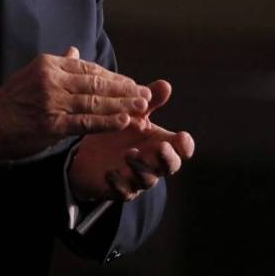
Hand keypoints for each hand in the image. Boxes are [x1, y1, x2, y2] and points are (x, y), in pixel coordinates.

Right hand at [0, 47, 152, 160]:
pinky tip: (124, 121)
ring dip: (122, 104)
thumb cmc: (10, 102)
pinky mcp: (52, 124)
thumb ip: (58, 65)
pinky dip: (107, 121)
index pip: (88, 68)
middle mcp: (51, 79)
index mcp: (48, 64)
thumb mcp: (32, 75)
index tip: (131, 83)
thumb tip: (75, 50)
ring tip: (143, 106)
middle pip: (96, 82)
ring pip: (95, 101)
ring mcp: (52, 101)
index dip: (113, 76)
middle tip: (145, 93)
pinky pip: (86, 122)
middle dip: (124, 88)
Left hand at [67, 79, 194, 202]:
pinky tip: (110, 172)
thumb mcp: (132, 114)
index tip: (182, 136)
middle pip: (170, 165)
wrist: (89, 153)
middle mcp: (154, 163)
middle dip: (167, 157)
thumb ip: (149, 102)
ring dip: (141, 167)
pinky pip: (123, 190)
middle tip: (161, 147)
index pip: (182, 149)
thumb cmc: (119, 132)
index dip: (185, 145)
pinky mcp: (120, 188)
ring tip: (129, 153)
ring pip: (147, 179)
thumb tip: (165, 84)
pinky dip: (118, 183)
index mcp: (161, 143)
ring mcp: (138, 177)